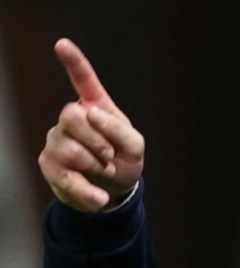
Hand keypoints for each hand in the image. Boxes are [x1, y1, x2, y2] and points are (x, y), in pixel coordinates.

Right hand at [38, 38, 143, 211]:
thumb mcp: (135, 147)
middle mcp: (73, 119)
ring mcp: (57, 140)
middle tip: (110, 156)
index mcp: (97, 108)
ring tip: (104, 172)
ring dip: (95, 166)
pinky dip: (87, 190)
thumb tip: (93, 113)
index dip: (74, 63)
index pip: (84, 81)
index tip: (62, 44)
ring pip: (69, 149)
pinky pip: (65, 176)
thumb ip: (120, 130)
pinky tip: (98, 196)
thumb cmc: (124, 161)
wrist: (113, 191)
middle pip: (72, 115)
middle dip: (97, 140)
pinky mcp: (49, 164)